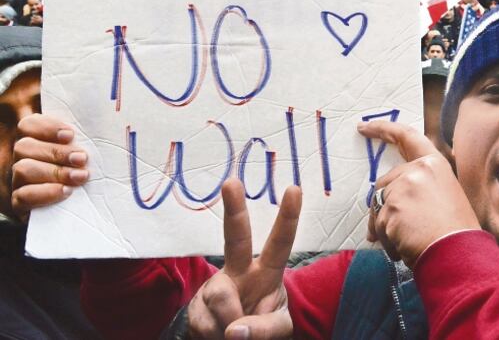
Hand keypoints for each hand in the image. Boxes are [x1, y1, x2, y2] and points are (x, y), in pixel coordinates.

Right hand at [11, 114, 88, 221]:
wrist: (84, 202)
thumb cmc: (85, 164)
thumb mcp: (86, 143)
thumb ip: (83, 126)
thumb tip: (94, 103)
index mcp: (36, 138)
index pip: (28, 125)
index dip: (47, 127)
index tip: (70, 134)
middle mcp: (23, 157)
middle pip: (25, 147)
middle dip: (56, 152)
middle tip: (82, 158)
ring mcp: (18, 179)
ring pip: (22, 169)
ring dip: (54, 172)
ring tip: (80, 176)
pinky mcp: (20, 202)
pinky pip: (22, 196)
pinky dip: (44, 193)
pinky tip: (65, 191)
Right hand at [188, 180, 300, 338]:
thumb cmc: (261, 326)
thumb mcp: (277, 327)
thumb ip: (266, 328)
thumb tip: (235, 331)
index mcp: (267, 271)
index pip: (281, 242)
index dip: (288, 217)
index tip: (294, 188)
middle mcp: (239, 271)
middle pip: (236, 237)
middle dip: (234, 209)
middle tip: (231, 182)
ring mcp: (215, 287)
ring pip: (222, 298)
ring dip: (231, 324)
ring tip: (233, 334)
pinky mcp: (194, 308)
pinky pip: (206, 324)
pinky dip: (215, 337)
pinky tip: (218, 336)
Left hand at [358, 120, 479, 267]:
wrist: (459, 252)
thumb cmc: (456, 232)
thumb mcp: (445, 195)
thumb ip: (421, 186)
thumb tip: (393, 197)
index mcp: (435, 164)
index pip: (407, 137)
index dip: (383, 129)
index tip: (364, 127)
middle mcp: (418, 169)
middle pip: (385, 183)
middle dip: (383, 208)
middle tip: (391, 232)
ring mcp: (403, 187)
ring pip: (379, 206)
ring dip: (386, 228)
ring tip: (407, 243)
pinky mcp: (392, 207)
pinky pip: (378, 226)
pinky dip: (387, 240)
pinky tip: (404, 248)